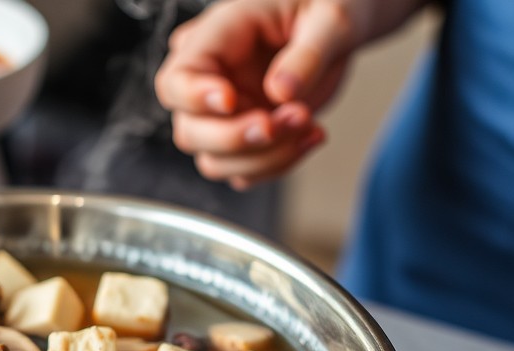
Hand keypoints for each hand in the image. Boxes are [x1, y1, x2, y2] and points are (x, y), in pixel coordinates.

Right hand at [154, 0, 358, 188]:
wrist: (336, 32)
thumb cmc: (325, 9)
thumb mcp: (332, 18)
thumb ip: (308, 53)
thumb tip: (281, 92)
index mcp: (216, 37)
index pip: (177, 79)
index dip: (194, 98)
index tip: (231, 101)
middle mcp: (210, 81)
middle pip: (190, 131)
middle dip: (238, 137)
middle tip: (292, 117)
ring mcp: (222, 117)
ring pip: (215, 161)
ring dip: (265, 155)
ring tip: (311, 124)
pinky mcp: (242, 140)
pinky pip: (243, 171)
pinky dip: (279, 163)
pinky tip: (312, 134)